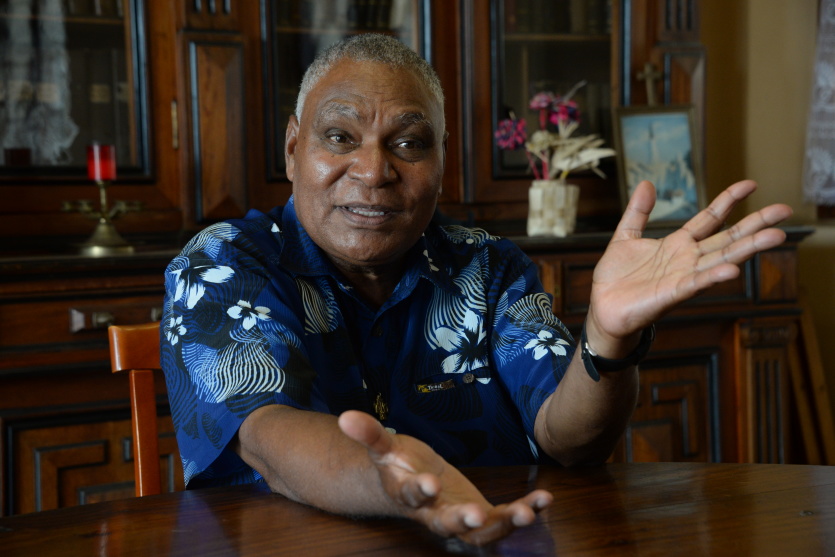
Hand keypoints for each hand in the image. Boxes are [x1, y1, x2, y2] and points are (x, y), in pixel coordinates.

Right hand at [338, 410, 552, 545]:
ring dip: (505, 523)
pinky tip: (544, 500)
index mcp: (408, 494)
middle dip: (462, 521)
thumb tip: (344, 418)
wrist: (416, 485)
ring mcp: (460, 518)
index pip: (411, 495)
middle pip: (445, 524)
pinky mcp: (483, 517)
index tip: (428, 484)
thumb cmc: (401, 465)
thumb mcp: (386, 448)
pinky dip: (526, 512)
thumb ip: (370, 435)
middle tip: (476, 515)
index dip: (419, 491)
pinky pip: (505, 520)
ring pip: (481, 531)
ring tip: (527, 512)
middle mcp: (433, 512)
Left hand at [586, 179, 791, 355]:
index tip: (751, 184)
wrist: (603, 308)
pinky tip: (732, 270)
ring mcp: (683, 276)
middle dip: (756, 224)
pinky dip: (714, 277)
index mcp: (678, 244)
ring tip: (776, 236)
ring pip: (722, 259)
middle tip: (785, 210)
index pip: (710, 218)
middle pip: (728, 238)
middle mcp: (687, 259)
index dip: (729, 201)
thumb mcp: (625, 236)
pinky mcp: (672, 294)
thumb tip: (646, 183)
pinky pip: (696, 284)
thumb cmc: (617, 278)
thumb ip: (638, 212)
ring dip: (748, 248)